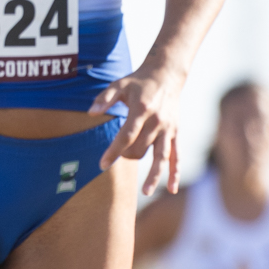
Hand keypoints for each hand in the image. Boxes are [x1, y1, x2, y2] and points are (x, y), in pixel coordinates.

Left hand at [91, 61, 184, 194]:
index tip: (102, 165)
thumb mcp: (119, 84)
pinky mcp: (175, 133)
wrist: (166, 76)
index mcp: (142, 110)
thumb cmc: (138, 82)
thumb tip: (91, 113)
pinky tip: (172, 189)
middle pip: (141, 148)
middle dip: (126, 156)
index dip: (114, 151)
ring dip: (154, 175)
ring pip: (161, 157)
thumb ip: (105, 98)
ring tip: (145, 192)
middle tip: (118, 155)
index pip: (126, 135)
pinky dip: (175, 172)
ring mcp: (168, 129)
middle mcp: (157, 122)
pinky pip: (177, 156)